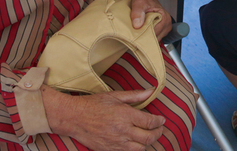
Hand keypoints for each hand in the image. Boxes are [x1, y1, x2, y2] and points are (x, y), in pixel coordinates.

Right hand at [45, 86, 164, 150]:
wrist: (74, 118)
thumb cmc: (93, 105)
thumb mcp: (115, 96)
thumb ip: (135, 95)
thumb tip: (150, 91)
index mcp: (125, 115)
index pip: (150, 122)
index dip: (159, 122)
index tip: (161, 120)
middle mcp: (123, 131)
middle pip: (148, 138)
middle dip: (158, 133)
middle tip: (159, 128)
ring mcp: (116, 143)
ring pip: (140, 148)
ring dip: (147, 142)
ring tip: (148, 135)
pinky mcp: (110, 150)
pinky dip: (136, 148)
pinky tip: (136, 142)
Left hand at [129, 0, 171, 40]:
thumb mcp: (139, 3)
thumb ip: (138, 13)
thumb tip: (137, 25)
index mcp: (164, 18)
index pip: (155, 34)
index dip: (145, 36)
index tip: (135, 36)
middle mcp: (166, 24)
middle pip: (156, 38)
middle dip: (145, 38)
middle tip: (135, 35)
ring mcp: (164, 27)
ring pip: (154, 39)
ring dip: (146, 37)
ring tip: (137, 33)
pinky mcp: (159, 29)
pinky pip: (153, 36)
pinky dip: (146, 36)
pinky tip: (140, 32)